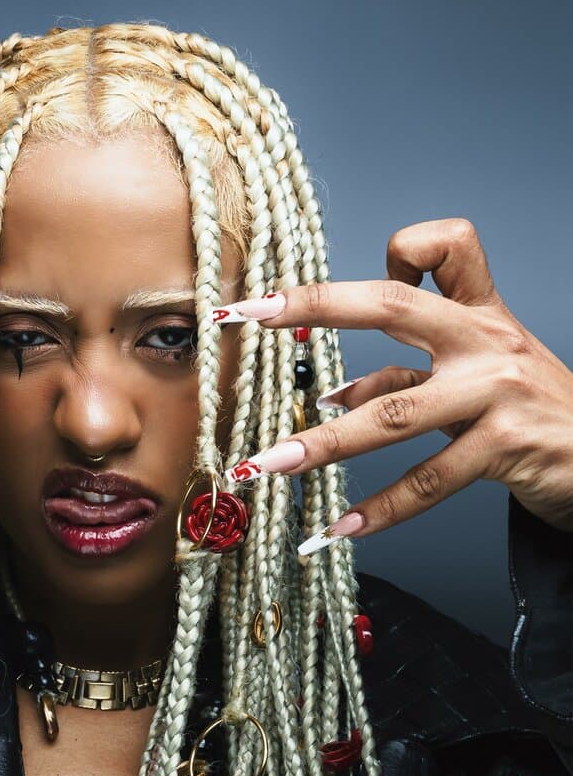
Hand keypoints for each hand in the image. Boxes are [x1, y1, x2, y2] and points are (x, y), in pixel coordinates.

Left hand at [214, 218, 572, 543]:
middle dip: (314, 306)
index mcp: (478, 312)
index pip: (440, 247)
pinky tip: (340, 529)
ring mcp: (498, 389)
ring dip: (323, 444)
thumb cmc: (527, 412)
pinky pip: (430, 479)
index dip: (393, 248)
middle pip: (394, 304)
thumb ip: (406, 375)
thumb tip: (332, 396)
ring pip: (393, 413)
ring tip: (269, 464)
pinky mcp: (508, 444)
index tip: (342, 272)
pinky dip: (381, 508)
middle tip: (248, 314)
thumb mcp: (473, 377)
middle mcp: (487, 339)